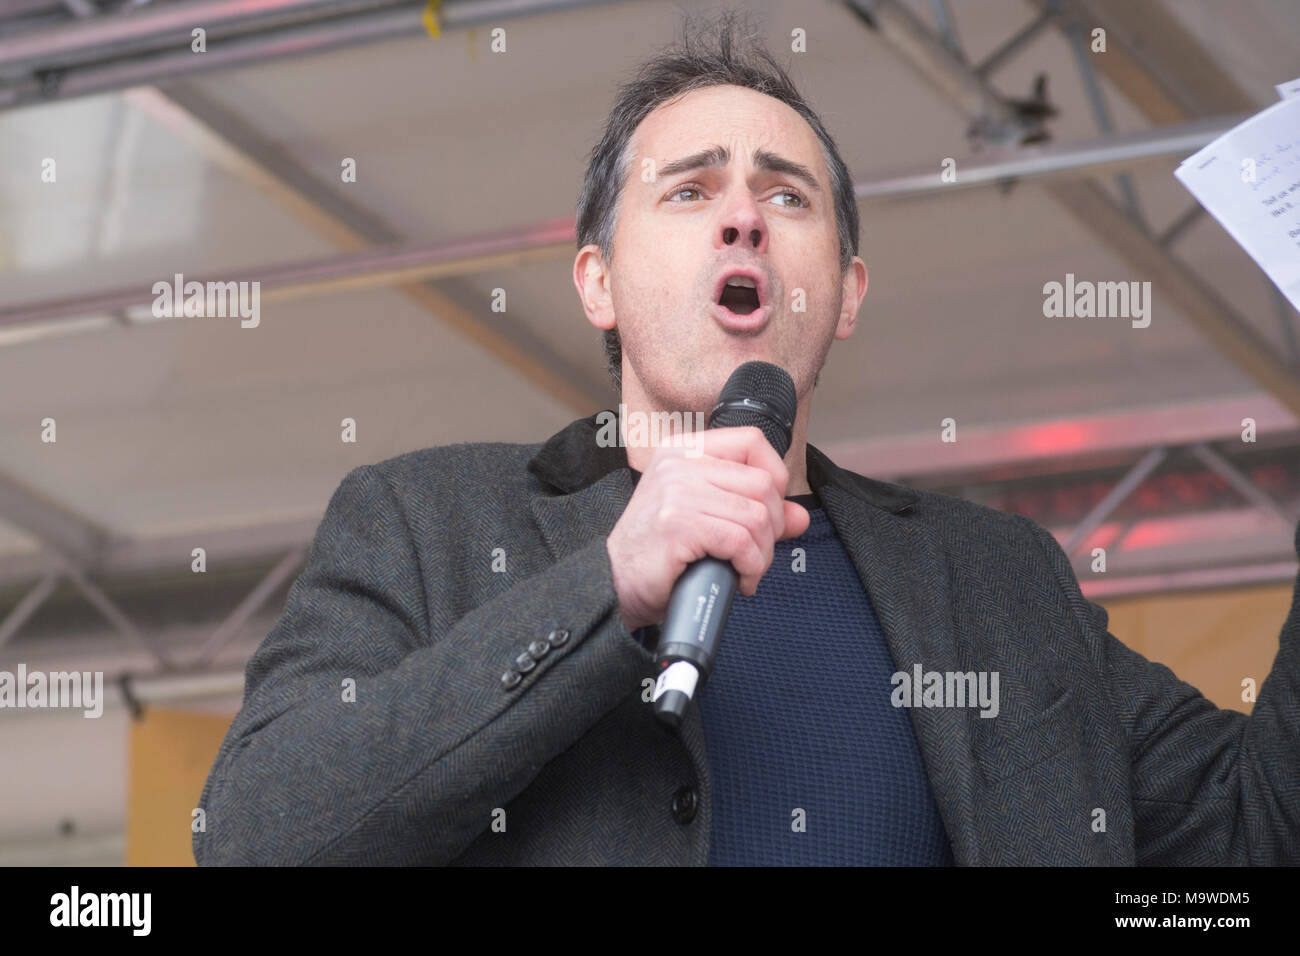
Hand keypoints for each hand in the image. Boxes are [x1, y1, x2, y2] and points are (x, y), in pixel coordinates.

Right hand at [605, 426, 810, 632]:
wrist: (613, 583)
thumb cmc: (658, 551)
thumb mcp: (706, 518)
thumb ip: (752, 510)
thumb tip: (799, 516)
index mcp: (683, 450)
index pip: (751, 441)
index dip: (775, 476)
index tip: (771, 510)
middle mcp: (679, 464)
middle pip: (761, 484)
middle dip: (772, 527)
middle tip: (756, 553)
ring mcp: (677, 492)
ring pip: (755, 516)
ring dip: (761, 554)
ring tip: (746, 570)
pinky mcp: (678, 525)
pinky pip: (740, 541)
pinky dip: (750, 566)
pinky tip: (740, 579)